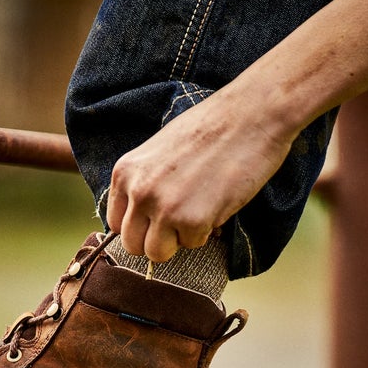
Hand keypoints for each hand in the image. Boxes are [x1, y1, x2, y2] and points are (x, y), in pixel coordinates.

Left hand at [106, 86, 295, 261]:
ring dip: (178, 241)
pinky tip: (215, 204)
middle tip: (179, 223)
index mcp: (125, 172)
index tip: (156, 220)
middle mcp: (138, 191)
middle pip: (132, 245)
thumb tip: (142, 219)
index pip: (115, 223)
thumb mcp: (158, 152)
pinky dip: (205, 232)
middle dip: (156, 240)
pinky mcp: (192, 220)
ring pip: (157, 253)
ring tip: (197, 213)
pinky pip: (191, 244)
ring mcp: (163, 208)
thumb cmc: (210, 128)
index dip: (139, 226)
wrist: (252, 114)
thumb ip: (144, 182)